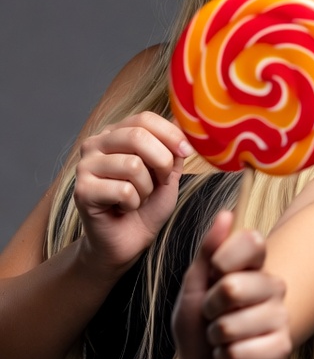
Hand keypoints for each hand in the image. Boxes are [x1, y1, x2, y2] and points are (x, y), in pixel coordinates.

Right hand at [74, 111, 189, 270]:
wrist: (128, 240)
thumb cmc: (148, 204)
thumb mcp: (168, 171)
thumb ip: (173, 147)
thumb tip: (185, 120)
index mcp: (117, 132)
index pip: (145, 118)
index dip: (171, 134)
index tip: (186, 152)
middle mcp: (96, 144)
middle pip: (138, 136)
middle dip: (162, 161)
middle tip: (163, 180)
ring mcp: (85, 166)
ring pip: (132, 165)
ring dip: (147, 187)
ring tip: (139, 196)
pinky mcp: (81, 191)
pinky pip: (123, 190)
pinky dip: (134, 203)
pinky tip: (124, 208)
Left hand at [173, 211, 291, 358]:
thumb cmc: (201, 322)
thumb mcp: (195, 284)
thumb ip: (209, 250)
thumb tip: (226, 213)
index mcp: (256, 265)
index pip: (252, 240)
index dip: (223, 260)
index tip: (215, 274)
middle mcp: (274, 286)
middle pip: (232, 287)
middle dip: (209, 308)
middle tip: (212, 314)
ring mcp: (280, 317)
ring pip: (231, 326)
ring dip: (214, 338)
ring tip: (221, 338)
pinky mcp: (282, 348)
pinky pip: (239, 353)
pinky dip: (224, 358)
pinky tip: (231, 355)